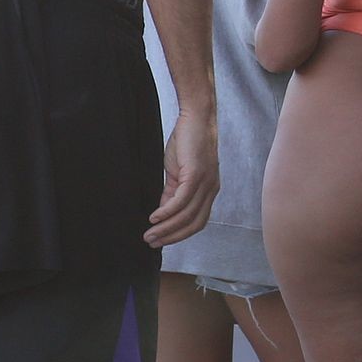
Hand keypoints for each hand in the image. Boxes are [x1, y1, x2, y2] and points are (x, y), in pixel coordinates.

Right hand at [146, 108, 218, 246]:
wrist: (196, 119)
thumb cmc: (187, 142)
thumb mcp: (178, 172)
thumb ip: (172, 192)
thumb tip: (163, 212)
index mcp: (209, 191)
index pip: (197, 221)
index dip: (179, 234)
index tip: (162, 241)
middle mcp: (211, 190)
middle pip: (194, 224)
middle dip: (172, 237)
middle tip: (152, 242)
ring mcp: (206, 183)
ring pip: (187, 215)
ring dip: (166, 228)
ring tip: (149, 234)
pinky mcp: (196, 175)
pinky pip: (181, 200)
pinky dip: (167, 212)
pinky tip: (154, 217)